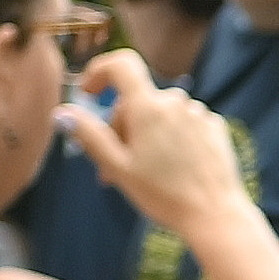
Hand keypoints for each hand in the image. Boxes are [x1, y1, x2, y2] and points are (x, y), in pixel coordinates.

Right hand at [59, 51, 250, 235]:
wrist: (215, 214)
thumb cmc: (164, 194)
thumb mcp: (117, 166)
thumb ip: (88, 135)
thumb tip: (63, 112)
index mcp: (149, 107)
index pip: (121, 64)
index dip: (100, 71)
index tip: (89, 92)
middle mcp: (176, 102)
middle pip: (136, 100)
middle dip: (120, 127)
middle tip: (111, 167)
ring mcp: (198, 114)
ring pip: (159, 114)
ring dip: (144, 135)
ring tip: (141, 172)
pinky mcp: (214, 127)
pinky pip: (182, 123)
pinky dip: (169, 138)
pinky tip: (170, 167)